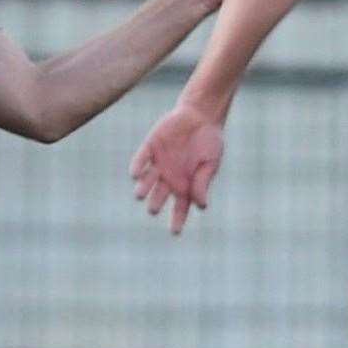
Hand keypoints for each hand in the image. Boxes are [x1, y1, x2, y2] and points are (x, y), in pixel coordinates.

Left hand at [130, 102, 224, 234]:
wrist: (201, 115)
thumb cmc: (209, 141)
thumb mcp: (211, 163)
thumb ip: (203, 182)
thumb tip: (200, 205)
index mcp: (186, 186)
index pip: (180, 209)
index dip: (177, 221)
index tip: (174, 233)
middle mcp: (170, 178)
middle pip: (158, 198)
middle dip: (154, 203)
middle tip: (153, 208)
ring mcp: (159, 164)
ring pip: (146, 182)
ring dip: (142, 189)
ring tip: (140, 194)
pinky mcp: (150, 148)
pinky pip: (141, 159)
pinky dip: (137, 166)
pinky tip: (135, 174)